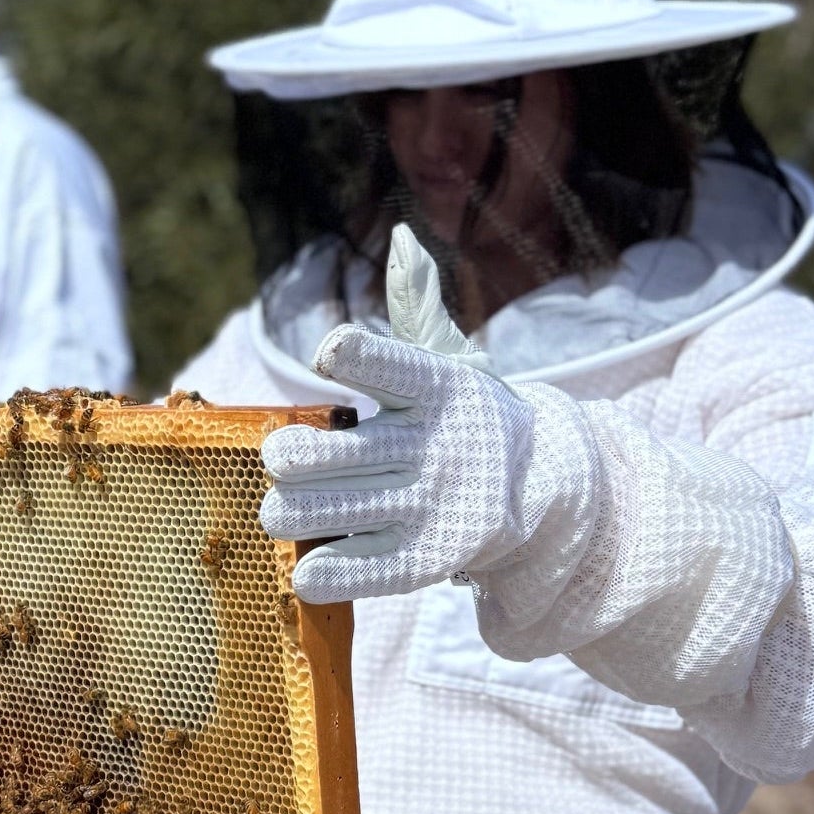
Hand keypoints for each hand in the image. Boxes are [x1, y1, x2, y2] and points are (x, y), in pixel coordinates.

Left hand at [260, 226, 533, 602]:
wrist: (537, 487)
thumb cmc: (465, 414)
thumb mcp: (450, 358)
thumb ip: (415, 306)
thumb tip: (401, 241)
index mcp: (441, 388)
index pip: (393, 365)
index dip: (355, 356)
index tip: (328, 355)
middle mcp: (440, 447)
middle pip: (344, 453)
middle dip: (294, 458)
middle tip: (278, 459)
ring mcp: (436, 506)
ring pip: (341, 509)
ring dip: (293, 510)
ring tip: (276, 507)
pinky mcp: (431, 557)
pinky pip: (371, 569)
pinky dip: (330, 572)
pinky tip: (301, 569)